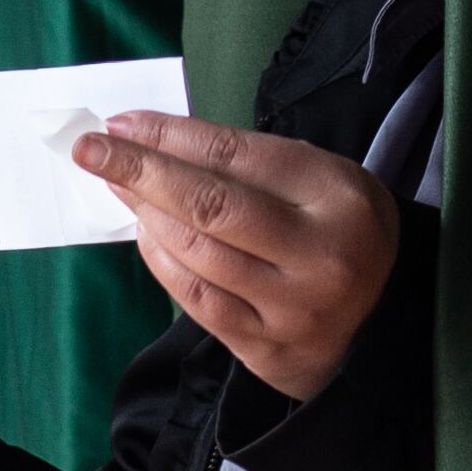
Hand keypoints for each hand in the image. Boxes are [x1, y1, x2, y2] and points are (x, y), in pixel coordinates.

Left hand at [79, 111, 402, 402]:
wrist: (382, 322)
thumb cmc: (339, 230)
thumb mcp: (320, 180)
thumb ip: (249, 162)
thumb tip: (157, 140)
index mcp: (336, 196)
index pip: (236, 156)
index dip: (171, 136)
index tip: (120, 122)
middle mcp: (319, 255)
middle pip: (210, 204)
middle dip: (139, 171)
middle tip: (89, 148)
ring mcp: (292, 309)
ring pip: (196, 253)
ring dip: (145, 213)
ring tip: (117, 185)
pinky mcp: (266, 348)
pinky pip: (195, 299)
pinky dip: (161, 259)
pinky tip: (145, 232)